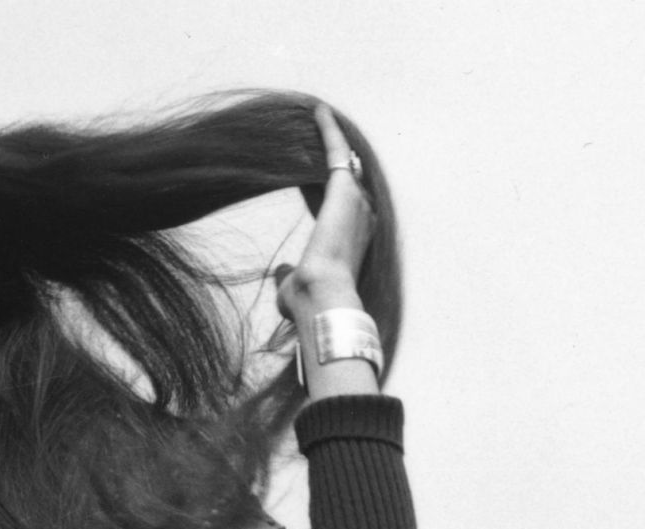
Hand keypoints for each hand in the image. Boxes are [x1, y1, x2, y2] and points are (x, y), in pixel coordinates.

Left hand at [274, 104, 374, 324]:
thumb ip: (290, 273)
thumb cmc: (307, 301)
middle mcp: (362, 216)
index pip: (332, 203)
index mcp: (350, 238)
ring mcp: (357, 201)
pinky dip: (328, 130)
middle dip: (328, 156)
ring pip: (342, 158)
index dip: (317, 187)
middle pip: (342, 176)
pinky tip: (317, 111)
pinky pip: (337, 150)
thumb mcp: (294, 285)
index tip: (305, 174)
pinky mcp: (345, 189)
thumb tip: (283, 270)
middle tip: (312, 133)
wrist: (321, 298)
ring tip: (314, 115)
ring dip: (328, 137)